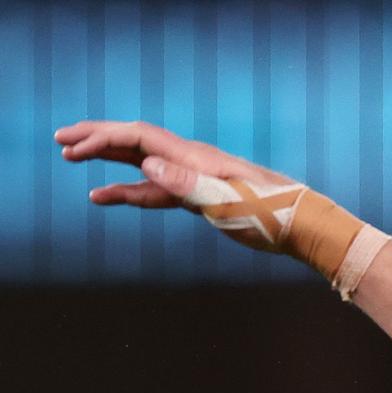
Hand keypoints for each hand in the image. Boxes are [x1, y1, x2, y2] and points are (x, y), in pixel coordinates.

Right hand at [55, 120, 293, 211]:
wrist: (301, 225)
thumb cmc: (271, 213)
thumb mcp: (229, 200)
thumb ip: (187, 183)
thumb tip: (147, 164)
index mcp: (196, 158)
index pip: (141, 139)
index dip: (103, 139)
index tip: (72, 148)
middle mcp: (193, 161)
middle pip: (136, 142)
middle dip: (97, 139)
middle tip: (61, 140)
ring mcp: (195, 178)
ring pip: (141, 163)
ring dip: (106, 160)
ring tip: (72, 158)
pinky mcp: (200, 198)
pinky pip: (154, 190)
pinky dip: (127, 190)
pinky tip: (105, 196)